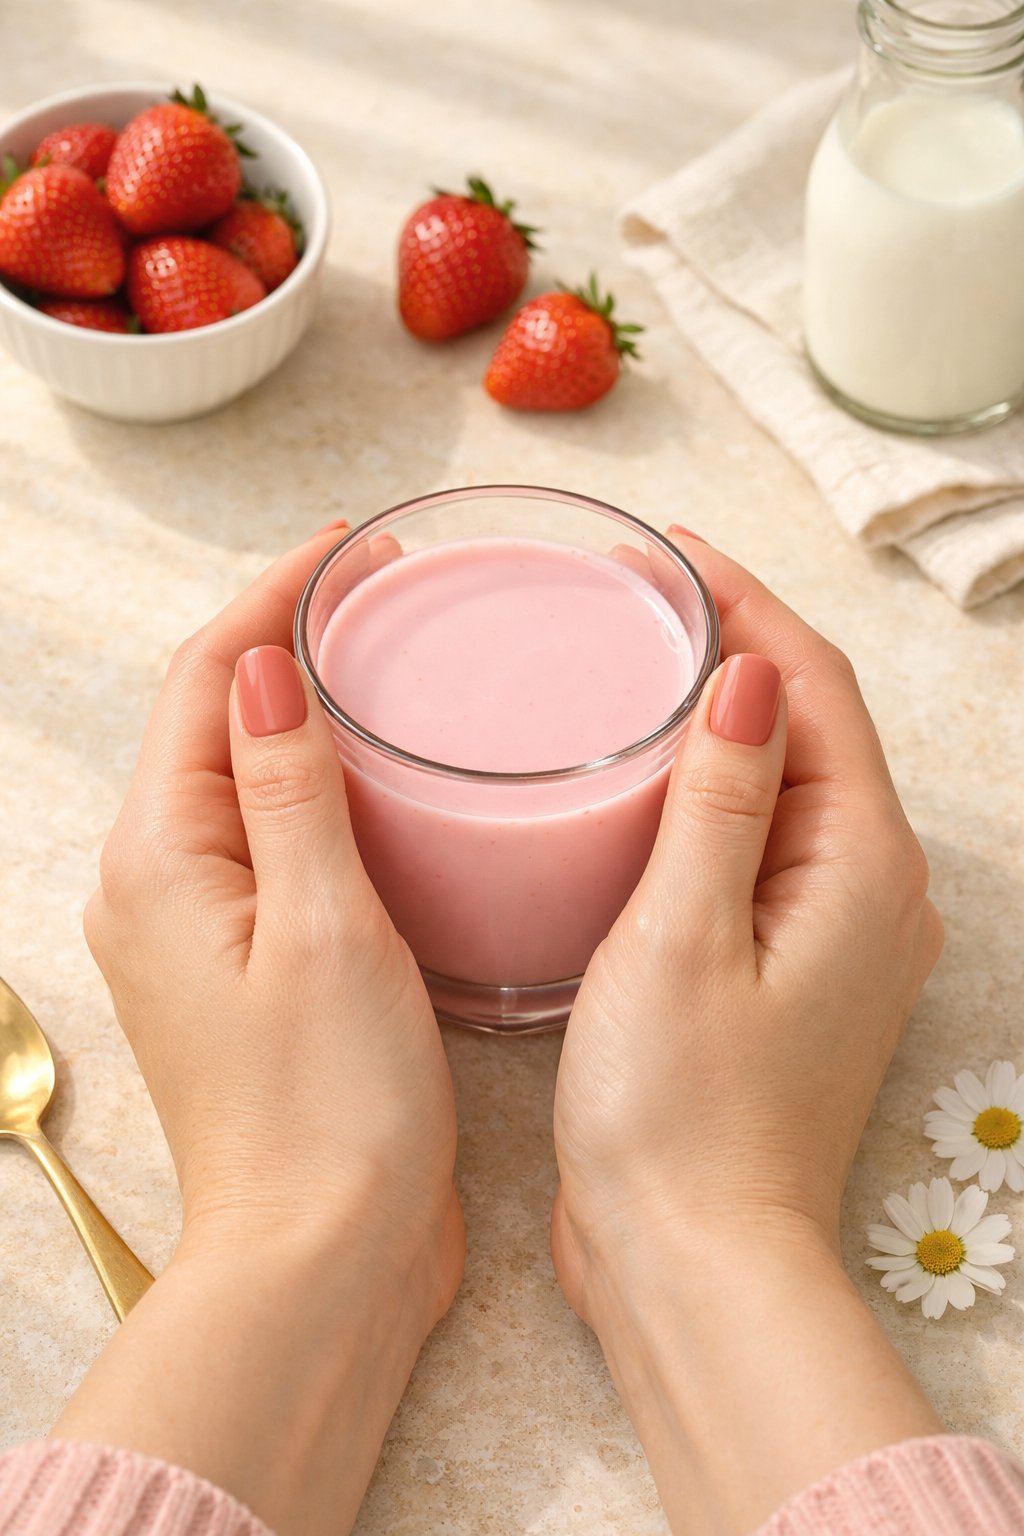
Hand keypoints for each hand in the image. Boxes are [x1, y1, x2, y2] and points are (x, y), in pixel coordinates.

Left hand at [57, 527, 462, 1535]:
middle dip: (281, 637)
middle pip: (207, 718)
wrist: (325, 1260)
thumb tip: (260, 664)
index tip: (349, 548)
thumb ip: (289, 790)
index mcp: (161, 863)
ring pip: (241, 776)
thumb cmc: (329, 1112)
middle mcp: (160, 886)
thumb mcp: (322, 930)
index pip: (200, 682)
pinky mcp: (248, 965)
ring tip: (380, 655)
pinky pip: (269, 837)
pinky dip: (314, 783)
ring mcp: (201, 928)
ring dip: (297, 706)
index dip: (269, 599)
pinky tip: (377, 774)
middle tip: (377, 589)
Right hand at [551, 533, 943, 1532]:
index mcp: (860, 869)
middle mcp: (870, 892)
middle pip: (812, 725)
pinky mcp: (787, 968)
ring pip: (786, 783)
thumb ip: (720, 801)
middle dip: (738, 645)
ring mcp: (833, 933)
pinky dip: (715, 790)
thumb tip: (747, 673)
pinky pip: (762, 843)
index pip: (816, 689)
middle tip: (642, 595)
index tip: (669, 553)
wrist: (693, 1263)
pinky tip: (649, 779)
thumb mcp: (681, 938)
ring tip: (640, 662)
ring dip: (724, 716)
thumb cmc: (680, 1117)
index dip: (748, 604)